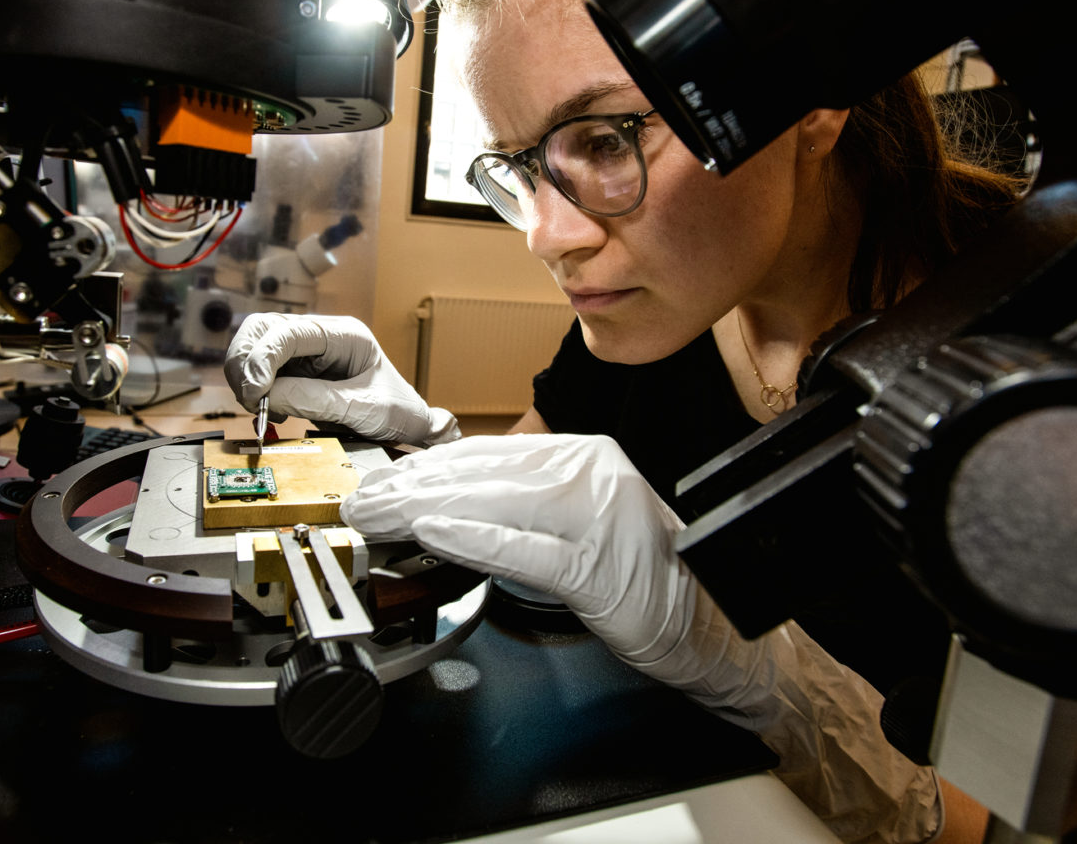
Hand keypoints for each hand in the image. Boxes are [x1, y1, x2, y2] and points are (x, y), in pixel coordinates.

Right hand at [223, 313, 459, 446]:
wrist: (410, 428)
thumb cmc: (398, 412)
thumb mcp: (362, 409)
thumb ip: (316, 400)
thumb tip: (270, 397)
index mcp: (344, 335)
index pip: (289, 332)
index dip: (263, 357)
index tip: (255, 390)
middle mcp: (320, 336)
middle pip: (263, 330)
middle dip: (246, 362)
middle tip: (249, 399)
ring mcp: (305, 353)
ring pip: (256, 348)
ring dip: (246, 377)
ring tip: (258, 408)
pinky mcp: (296, 373)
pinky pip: (262, 373)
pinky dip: (254, 391)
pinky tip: (270, 411)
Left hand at [341, 434, 941, 843]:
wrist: (712, 623)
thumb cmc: (642, 576)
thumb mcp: (578, 521)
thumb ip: (523, 503)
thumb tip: (448, 500)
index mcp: (584, 457)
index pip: (489, 453)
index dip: (428, 467)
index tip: (384, 480)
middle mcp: (593, 474)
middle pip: (483, 473)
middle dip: (414, 488)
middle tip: (364, 501)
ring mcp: (600, 517)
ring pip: (496, 502)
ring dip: (428, 509)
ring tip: (382, 516)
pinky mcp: (601, 565)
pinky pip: (526, 548)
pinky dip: (475, 539)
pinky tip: (435, 536)